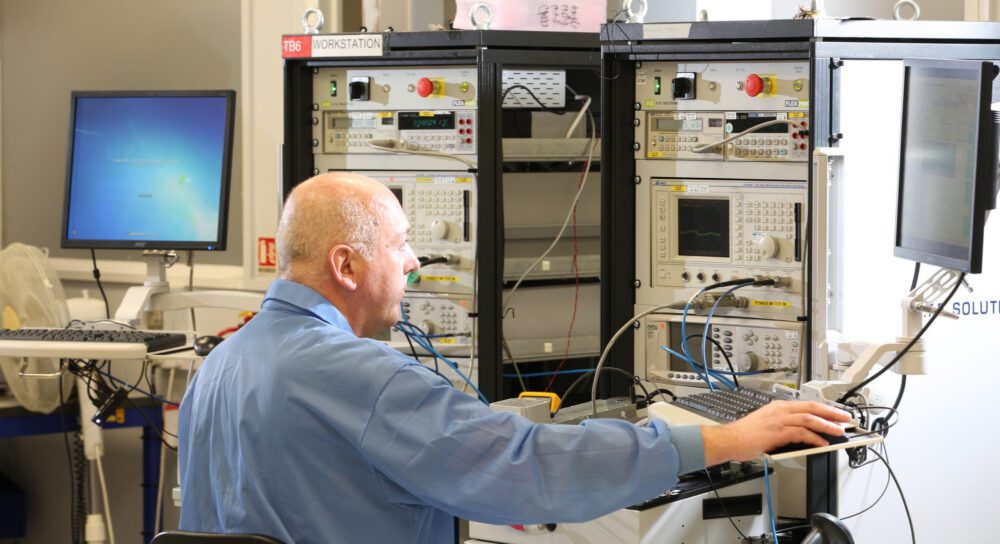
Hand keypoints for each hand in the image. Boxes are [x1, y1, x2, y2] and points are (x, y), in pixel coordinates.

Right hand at [701, 400, 851, 464]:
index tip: (837, 413)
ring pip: (809, 419)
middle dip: (831, 412)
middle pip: (812, 407)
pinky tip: (822, 443)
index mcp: (778, 407)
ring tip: (839, 431)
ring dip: (827, 425)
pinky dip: (814, 438)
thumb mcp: (767, 424)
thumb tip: (803, 433)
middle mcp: (780, 410)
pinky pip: (801, 433)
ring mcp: (778, 420)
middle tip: (846, 418)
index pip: (807, 404)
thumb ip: (785, 425)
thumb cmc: (745, 434)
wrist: (729, 439)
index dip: (825, 408)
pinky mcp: (777, 432)